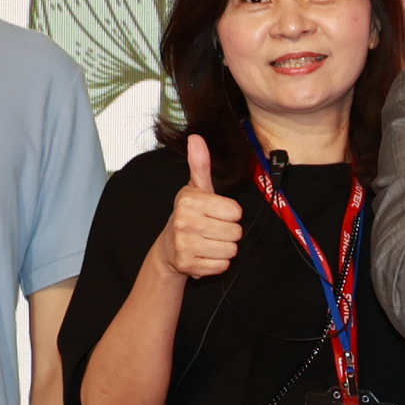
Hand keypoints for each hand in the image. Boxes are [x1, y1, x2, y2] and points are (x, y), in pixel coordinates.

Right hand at [155, 135, 245, 280]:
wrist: (168, 248)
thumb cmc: (189, 215)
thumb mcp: (195, 188)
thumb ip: (200, 164)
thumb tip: (196, 138)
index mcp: (190, 200)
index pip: (235, 211)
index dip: (230, 213)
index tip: (216, 213)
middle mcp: (185, 222)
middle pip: (236, 232)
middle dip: (229, 232)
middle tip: (212, 229)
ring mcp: (185, 245)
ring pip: (231, 250)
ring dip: (224, 248)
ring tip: (208, 241)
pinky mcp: (188, 265)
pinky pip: (222, 266)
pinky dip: (217, 263)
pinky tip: (204, 255)